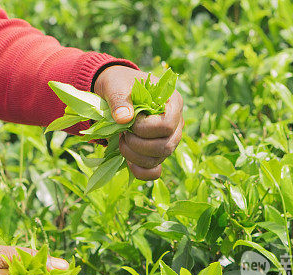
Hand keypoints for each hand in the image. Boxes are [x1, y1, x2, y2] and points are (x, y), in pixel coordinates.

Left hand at [93, 65, 183, 179]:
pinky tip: (128, 162)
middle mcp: (176, 124)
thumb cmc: (120, 85)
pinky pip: (155, 172)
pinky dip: (140, 171)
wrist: (116, 93)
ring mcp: (168, 140)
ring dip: (135, 156)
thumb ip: (119, 100)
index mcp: (173, 102)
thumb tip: (123, 119)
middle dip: (138, 145)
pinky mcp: (157, 154)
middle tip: (123, 134)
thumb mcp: (116, 85)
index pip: (167, 125)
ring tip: (122, 141)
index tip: (129, 122)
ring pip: (158, 160)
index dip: (145, 129)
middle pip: (166, 146)